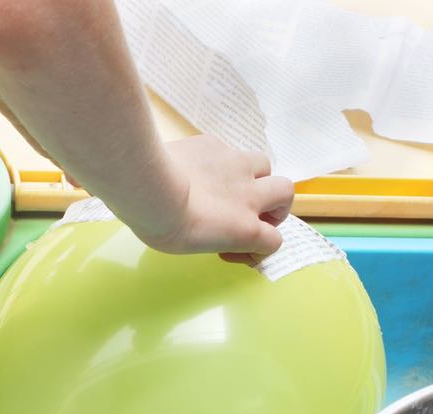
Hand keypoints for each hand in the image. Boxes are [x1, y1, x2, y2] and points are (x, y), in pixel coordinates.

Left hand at [138, 135, 293, 258]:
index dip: (258, 248)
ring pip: (263, 164)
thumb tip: (220, 230)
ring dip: (254, 175)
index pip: (274, 241)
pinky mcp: (215, 144)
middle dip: (275, 202)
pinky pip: (228, 150)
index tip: (233, 250)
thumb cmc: (164, 225)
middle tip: (253, 210)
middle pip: (285, 192)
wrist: (147, 187)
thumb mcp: (197, 247)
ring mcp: (235, 165)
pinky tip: (198, 168)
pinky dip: (220, 161)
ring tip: (230, 184)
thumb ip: (220, 237)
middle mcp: (249, 195)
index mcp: (246, 229)